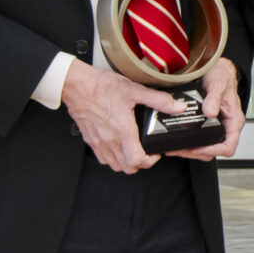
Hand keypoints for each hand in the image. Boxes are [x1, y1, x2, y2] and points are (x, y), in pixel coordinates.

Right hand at [60, 58, 178, 174]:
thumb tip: (178, 107)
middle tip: (147, 152)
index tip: (156, 153)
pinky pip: (102, 158)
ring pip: (114, 165)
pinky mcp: (89, 140)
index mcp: (123, 130)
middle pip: (127, 168)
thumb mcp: (135, 90)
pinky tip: (117, 146)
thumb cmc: (101, 86)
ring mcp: (98, 142)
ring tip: (133, 150)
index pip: (137, 160)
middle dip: (140, 164)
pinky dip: (112, 158)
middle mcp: (109, 140)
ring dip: (126, 162)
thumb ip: (159, 100)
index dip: (151, 161)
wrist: (76, 84)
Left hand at [175, 58, 246, 160]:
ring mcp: (217, 126)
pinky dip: (190, 142)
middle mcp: (227, 126)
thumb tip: (210, 113)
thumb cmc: (221, 75)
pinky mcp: (208, 124)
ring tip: (176, 148)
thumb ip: (214, 99)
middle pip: (215, 151)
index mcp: (234, 120)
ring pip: (207, 147)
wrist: (217, 68)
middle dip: (196, 152)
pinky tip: (179, 139)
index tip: (198, 147)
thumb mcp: (217, 84)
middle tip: (179, 149)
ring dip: (191, 150)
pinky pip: (201, 139)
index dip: (213, 150)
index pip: (228, 146)